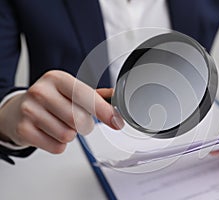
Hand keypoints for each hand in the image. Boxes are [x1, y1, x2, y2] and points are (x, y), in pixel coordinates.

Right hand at [0, 70, 123, 153]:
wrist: (17, 110)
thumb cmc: (49, 100)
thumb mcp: (70, 91)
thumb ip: (94, 95)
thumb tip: (116, 97)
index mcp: (57, 78)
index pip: (85, 96)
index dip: (104, 111)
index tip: (116, 121)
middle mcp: (41, 92)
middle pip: (79, 119)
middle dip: (83, 124)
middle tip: (74, 118)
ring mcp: (30, 110)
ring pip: (68, 135)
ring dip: (70, 134)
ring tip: (59, 124)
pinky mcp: (24, 130)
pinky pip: (57, 147)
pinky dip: (58, 144)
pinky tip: (50, 132)